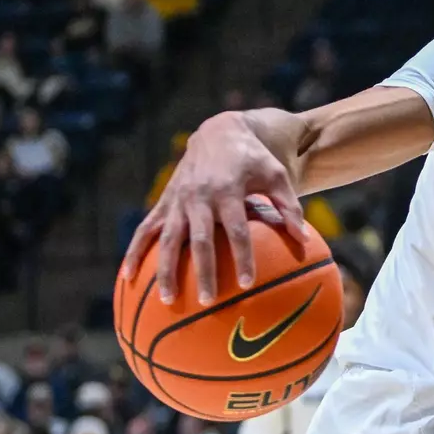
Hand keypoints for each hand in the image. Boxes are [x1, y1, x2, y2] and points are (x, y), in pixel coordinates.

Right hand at [122, 113, 304, 304]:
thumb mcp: (276, 175)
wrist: (218, 132)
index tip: (247, 284)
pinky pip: (146, 230)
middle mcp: (199, 197)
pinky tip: (127, 278)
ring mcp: (177, 201)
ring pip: (166, 240)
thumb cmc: (253, 159)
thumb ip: (289, 207)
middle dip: (203, 271)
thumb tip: (305, 241)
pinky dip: (134, 253)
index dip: (242, 257)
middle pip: (199, 241)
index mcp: (228, 191)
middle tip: (208, 301)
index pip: (237, 231)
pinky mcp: (164, 203)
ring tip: (167, 300)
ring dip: (165, 270)